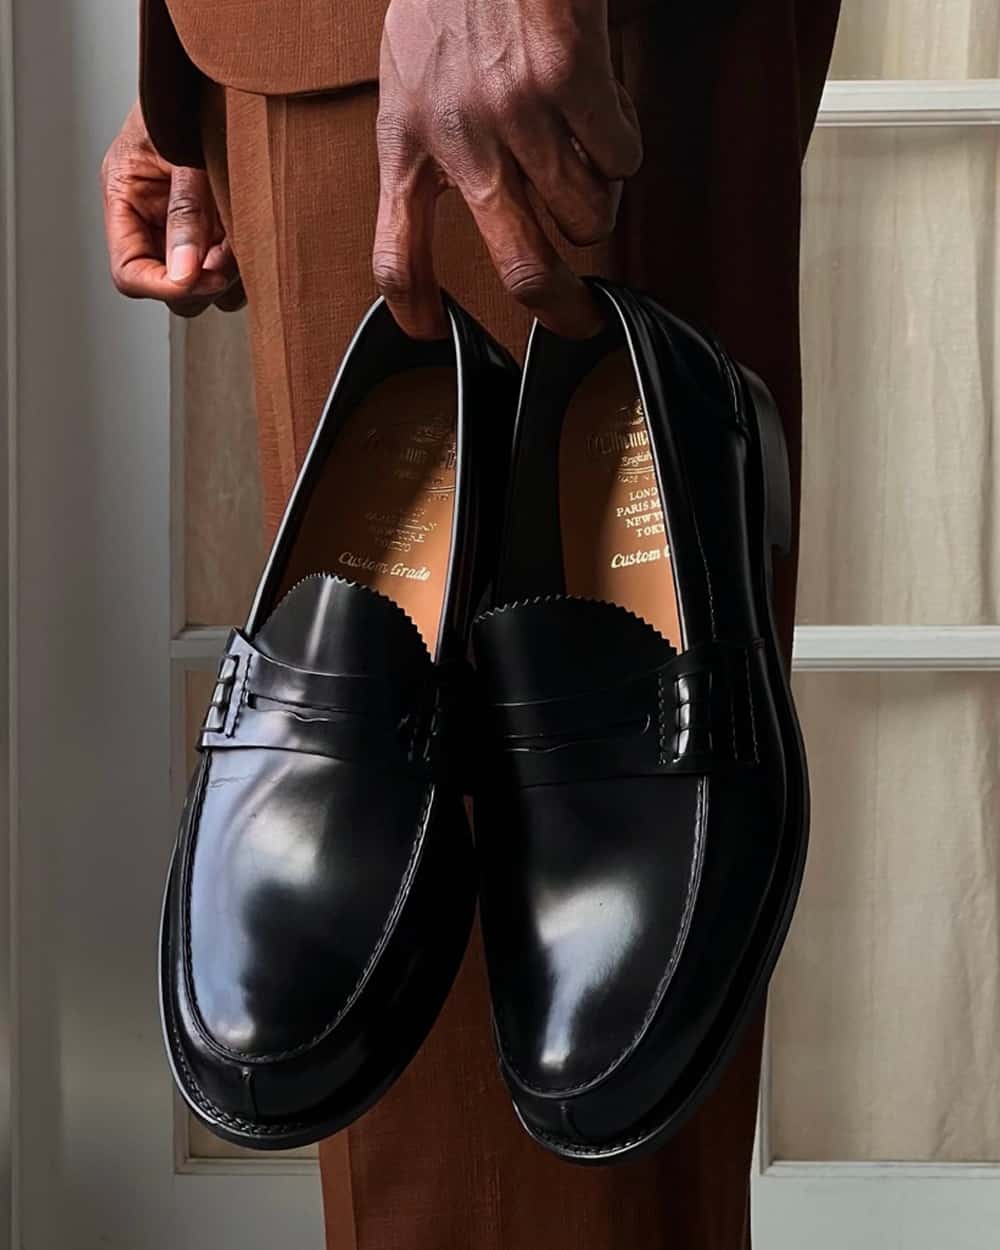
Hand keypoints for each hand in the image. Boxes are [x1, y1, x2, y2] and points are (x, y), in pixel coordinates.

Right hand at [101, 103, 244, 317]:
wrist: (221, 80)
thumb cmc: (190, 101)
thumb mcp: (183, 153)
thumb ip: (186, 212)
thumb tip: (184, 272)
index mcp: (126, 201)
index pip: (129, 272)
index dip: (160, 286)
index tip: (194, 280)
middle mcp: (155, 225)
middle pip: (169, 290)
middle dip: (201, 283)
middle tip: (228, 259)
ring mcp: (188, 235)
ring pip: (205, 291)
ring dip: (228, 279)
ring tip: (241, 240)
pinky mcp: (219, 236)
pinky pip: (231, 276)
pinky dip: (245, 267)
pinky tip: (252, 236)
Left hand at [374, 0, 641, 338]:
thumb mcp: (407, 76)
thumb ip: (425, 147)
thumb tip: (460, 210)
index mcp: (406, 140)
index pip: (396, 253)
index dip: (414, 310)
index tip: (430, 334)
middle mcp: (460, 139)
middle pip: (523, 266)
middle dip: (561, 309)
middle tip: (579, 319)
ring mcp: (517, 112)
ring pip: (588, 214)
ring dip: (597, 197)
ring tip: (582, 152)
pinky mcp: (571, 80)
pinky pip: (623, 159)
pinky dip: (623, 142)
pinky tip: (602, 106)